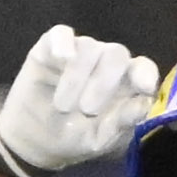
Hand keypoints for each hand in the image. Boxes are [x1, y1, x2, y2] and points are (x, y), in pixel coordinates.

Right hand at [0, 26, 159, 176]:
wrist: (31, 143)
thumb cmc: (71, 138)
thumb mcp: (98, 139)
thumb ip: (121, 122)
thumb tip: (143, 104)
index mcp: (123, 84)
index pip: (142, 68)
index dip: (145, 73)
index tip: (143, 88)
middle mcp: (104, 63)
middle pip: (116, 53)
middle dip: (104, 82)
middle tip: (87, 110)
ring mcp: (77, 53)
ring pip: (88, 47)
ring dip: (77, 78)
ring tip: (62, 106)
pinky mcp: (50, 49)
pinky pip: (61, 34)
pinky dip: (62, 44)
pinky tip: (61, 59)